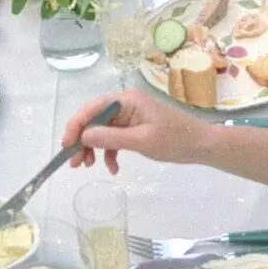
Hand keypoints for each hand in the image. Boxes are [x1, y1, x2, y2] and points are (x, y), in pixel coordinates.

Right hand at [62, 89, 210, 175]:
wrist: (201, 145)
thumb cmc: (174, 139)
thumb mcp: (141, 141)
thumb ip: (111, 138)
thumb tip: (84, 136)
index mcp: (126, 100)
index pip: (92, 108)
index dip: (76, 126)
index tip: (66, 146)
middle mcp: (125, 104)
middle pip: (94, 120)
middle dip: (82, 141)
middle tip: (74, 163)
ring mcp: (129, 116)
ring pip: (102, 130)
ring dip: (93, 148)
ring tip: (88, 167)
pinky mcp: (134, 127)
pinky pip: (114, 138)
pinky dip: (110, 153)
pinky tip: (113, 168)